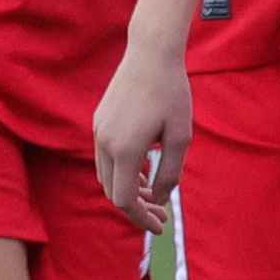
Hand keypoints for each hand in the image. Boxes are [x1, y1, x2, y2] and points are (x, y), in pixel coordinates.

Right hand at [92, 35, 192, 220]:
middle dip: (136, 208)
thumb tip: (159, 199)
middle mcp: (105, 143)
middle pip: (113, 192)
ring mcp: (98, 131)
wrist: (151, 53)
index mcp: (125, 150)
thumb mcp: (180, 136)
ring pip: (106, 176)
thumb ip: (170, 173)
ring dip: (127, 190)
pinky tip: (142, 168)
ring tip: (153, 192)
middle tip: (162, 214)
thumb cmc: (172, 93)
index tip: (160, 226)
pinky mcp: (99, 121)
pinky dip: (121, 172)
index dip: (142, 218)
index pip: (125, 200)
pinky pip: (105, 157)